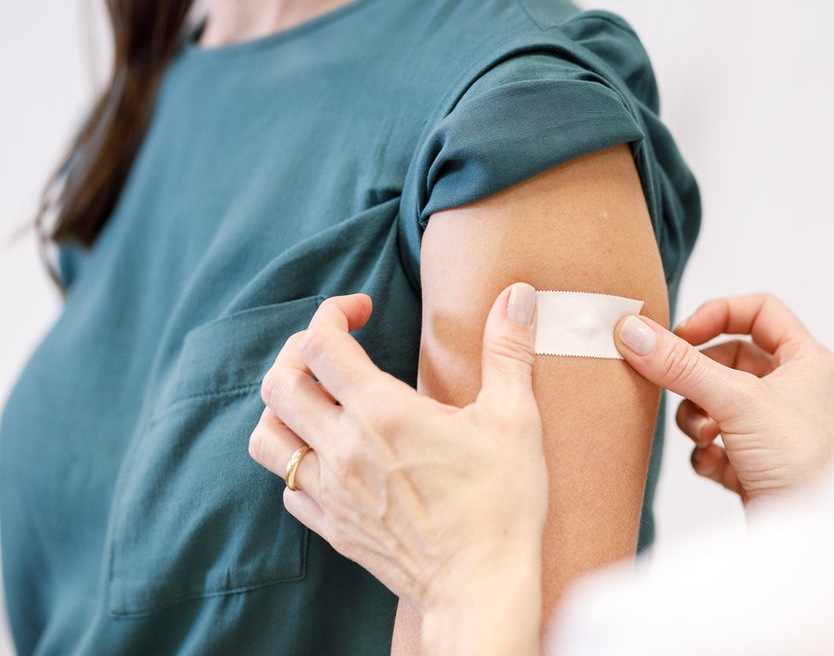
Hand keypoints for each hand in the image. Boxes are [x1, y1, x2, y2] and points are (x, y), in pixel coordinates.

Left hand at [248, 284, 546, 652]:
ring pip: (267, 438)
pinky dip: (298, 462)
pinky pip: (289, 487)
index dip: (332, 313)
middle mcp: (344, 450)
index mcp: (382, 414)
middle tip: (334, 347)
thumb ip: (508, 351)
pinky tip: (330, 457)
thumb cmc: (502, 504)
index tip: (361, 309)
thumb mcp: (514, 419)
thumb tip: (517, 296)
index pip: (321, 344)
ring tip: (316, 398)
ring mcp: (332, 493)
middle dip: (298, 351)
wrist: (482, 587)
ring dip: (282, 408)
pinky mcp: (334, 528)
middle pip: (279, 384)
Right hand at [614, 294, 833, 503]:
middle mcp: (797, 390)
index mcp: (809, 361)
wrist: (812, 537)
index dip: (718, 315)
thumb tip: (633, 331)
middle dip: (699, 379)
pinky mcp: (758, 465)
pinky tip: (713, 465)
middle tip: (678, 388)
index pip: (760, 311)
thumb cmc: (803, 464)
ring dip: (698, 419)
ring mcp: (777, 429)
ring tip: (705, 437)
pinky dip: (706, 452)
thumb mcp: (736, 401)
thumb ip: (681, 365)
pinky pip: (718, 444)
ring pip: (718, 403)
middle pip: (729, 360)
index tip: (681, 335)